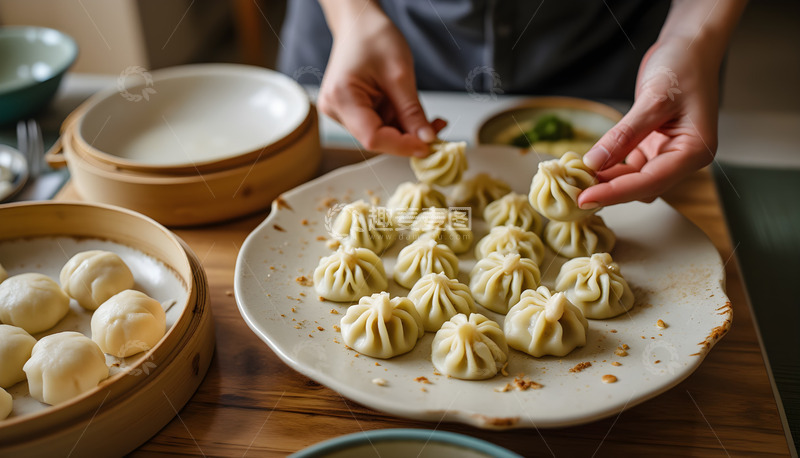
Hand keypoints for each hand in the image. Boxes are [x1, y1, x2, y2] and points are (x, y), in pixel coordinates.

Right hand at [317, 2, 444, 156]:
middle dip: (408, 138)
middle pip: (376, 138)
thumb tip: (426, 140)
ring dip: (407, 131)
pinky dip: (400, 123)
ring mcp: (342, 111)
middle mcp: (336, 109)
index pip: (372, 137)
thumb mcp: (400, 74)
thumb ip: (412, 111)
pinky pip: (379, 124)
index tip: (428, 145)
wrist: (359, 23)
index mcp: (342, 97)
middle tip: (437, 132)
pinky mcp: (352, 111)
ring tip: (431, 121)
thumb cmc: (373, 37)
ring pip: (380, 134)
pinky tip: (415, 117)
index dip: (402, 145)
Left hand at [578, 39, 719, 208]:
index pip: (651, 182)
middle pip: (643, 186)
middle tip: (575, 189)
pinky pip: (630, 165)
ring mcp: (668, 153)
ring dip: (609, 179)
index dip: (616, 193)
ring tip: (578, 176)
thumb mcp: (652, 100)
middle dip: (610, 188)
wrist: (689, 47)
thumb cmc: (682, 67)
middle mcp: (683, 158)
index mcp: (694, 151)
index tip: (585, 199)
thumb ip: (624, 135)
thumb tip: (594, 163)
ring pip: (634, 179)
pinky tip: (591, 163)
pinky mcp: (653, 146)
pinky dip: (611, 166)